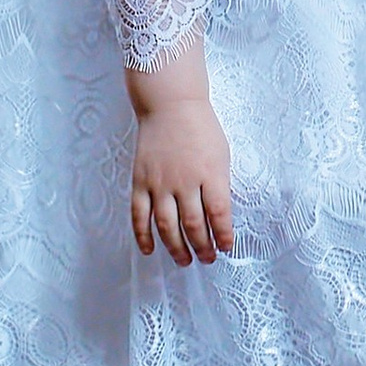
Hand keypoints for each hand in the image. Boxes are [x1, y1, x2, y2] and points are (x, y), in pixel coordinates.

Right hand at [130, 85, 233, 265]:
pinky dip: (143, 235)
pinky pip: (139, 214)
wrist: (170, 105)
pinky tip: (150, 249)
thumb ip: (219, 184)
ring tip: (185, 260)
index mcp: (210, 173)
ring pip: (167, 225)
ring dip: (176, 247)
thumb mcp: (221, 154)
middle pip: (193, 224)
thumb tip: (219, 215)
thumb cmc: (201, 128)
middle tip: (207, 258)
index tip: (226, 247)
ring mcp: (159, 182)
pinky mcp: (140, 181)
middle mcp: (184, 181)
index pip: (219, 213)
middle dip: (202, 247)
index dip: (222, 235)